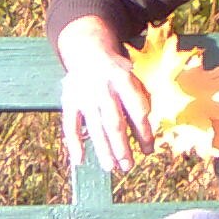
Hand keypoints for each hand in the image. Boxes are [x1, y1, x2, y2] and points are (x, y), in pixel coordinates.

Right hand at [57, 19, 153, 172]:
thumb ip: (141, 100)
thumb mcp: (134, 77)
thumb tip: (147, 131)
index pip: (136, 108)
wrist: (88, 51)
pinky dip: (73, 142)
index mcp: (124, 79)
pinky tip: (79, 160)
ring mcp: (84, 95)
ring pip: (94, 126)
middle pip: (114, 121)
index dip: (144, 130)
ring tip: (111, 168)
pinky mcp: (69, 100)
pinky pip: (70, 124)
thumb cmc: (118, 71)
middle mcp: (103, 88)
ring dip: (102, 149)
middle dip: (121, 146)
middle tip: (128, 166)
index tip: (149, 149)